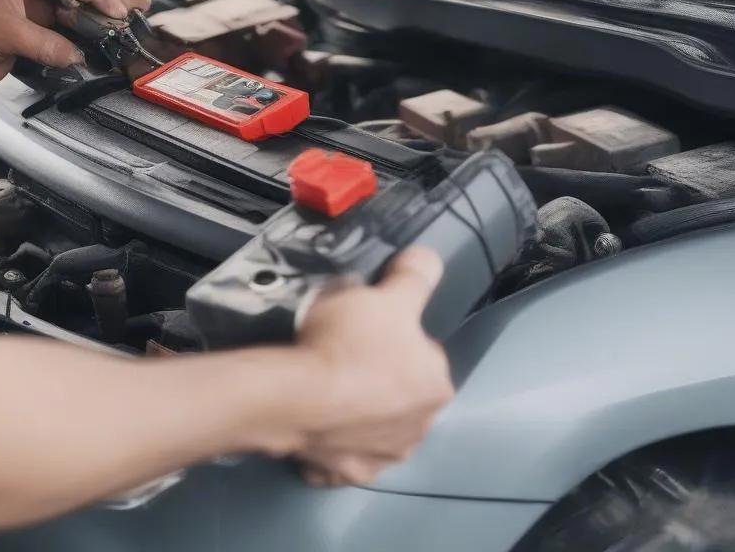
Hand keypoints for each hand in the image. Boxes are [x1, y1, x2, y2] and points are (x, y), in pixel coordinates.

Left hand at [0, 0, 149, 102]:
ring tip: (131, 11)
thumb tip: (77, 53)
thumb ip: (46, 43)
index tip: (118, 7)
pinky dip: (85, 22)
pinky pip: (65, 16)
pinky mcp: (29, 19)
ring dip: (101, 4)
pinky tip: (104, 29)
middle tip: (137, 3)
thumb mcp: (5, 37)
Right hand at [293, 248, 453, 487]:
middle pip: (399, 389)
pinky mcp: (347, 474)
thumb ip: (414, 276)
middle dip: (378, 373)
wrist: (298, 396)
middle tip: (343, 350)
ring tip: (326, 383)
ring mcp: (383, 457)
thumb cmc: (348, 343)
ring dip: (359, 411)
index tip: (365, 325)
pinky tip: (317, 421)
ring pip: (374, 425)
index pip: (420, 350)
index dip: (392, 332)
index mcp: (436, 384)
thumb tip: (429, 259)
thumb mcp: (385, 295)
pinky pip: (343, 454)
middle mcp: (420, 427)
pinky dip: (333, 442)